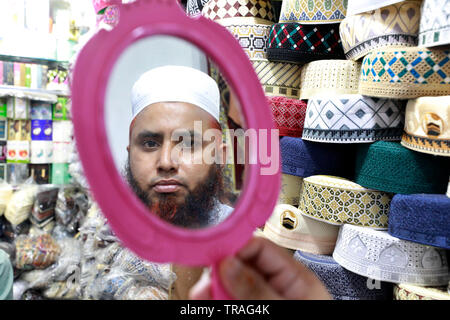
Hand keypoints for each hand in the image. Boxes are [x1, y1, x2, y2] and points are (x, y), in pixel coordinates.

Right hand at [189, 236, 331, 299]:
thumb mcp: (284, 309)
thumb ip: (257, 289)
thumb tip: (229, 264)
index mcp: (294, 279)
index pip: (259, 249)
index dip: (236, 249)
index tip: (215, 259)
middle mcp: (274, 288)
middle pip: (239, 269)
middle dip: (219, 277)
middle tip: (205, 290)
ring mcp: (260, 303)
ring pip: (229, 290)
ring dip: (214, 294)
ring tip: (204, 299)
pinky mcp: (250, 312)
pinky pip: (229, 302)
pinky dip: (217, 301)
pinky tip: (209, 302)